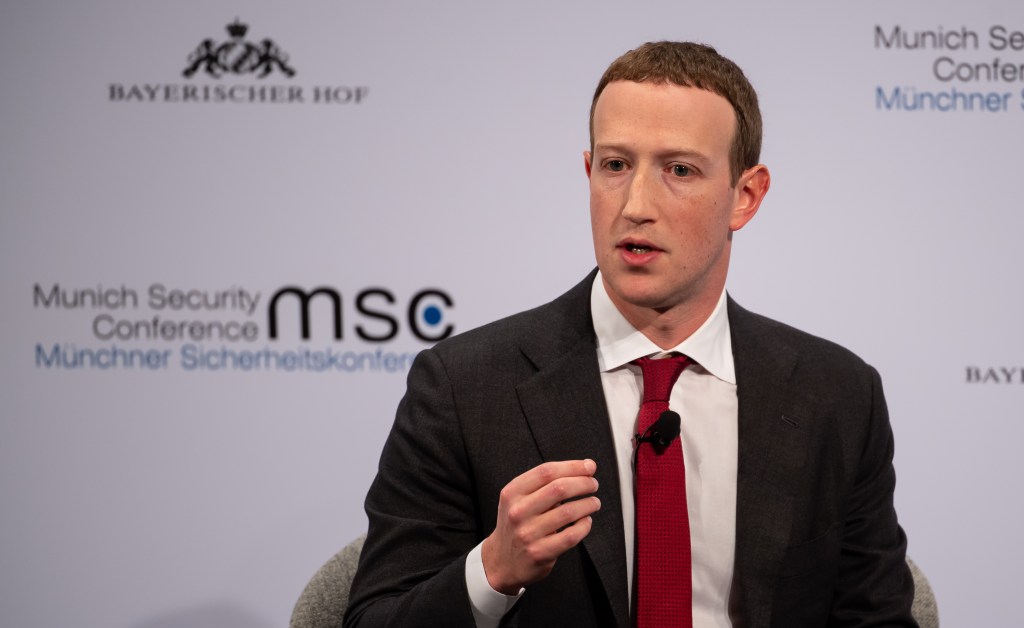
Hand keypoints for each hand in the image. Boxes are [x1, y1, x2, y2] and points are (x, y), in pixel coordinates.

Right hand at [480, 459, 600, 594]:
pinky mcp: (540, 553)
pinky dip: (584, 526)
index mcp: (512, 493)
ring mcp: (528, 533)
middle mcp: (518, 511)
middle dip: (583, 483)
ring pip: (568, 512)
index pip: (546, 471)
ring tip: (594, 502)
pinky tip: (586, 521)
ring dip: (588, 504)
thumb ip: (542, 485)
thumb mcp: (517, 499)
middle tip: (593, 484)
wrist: (502, 561)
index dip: (572, 466)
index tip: (589, 466)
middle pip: (559, 488)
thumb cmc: (517, 525)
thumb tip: (581, 470)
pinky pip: (571, 535)